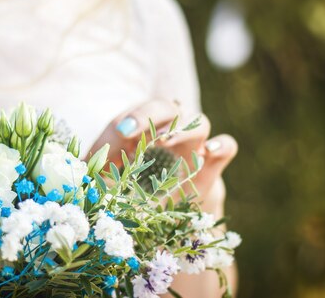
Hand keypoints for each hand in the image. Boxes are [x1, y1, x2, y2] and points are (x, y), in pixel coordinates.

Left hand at [87, 99, 237, 216]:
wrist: (155, 217)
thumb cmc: (124, 189)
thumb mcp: (104, 176)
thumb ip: (98, 158)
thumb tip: (97, 148)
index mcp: (140, 128)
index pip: (137, 112)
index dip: (131, 118)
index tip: (122, 131)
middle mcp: (168, 130)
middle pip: (166, 106)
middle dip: (152, 115)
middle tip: (140, 132)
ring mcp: (192, 145)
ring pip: (198, 120)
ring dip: (182, 127)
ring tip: (165, 142)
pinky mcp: (211, 165)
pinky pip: (227, 145)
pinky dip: (222, 144)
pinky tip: (210, 150)